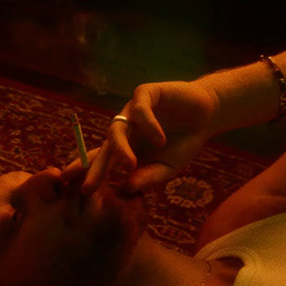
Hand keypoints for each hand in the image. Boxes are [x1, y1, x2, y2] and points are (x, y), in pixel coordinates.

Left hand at [70, 81, 217, 193]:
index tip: (78, 191)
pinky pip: (141, 110)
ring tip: (129, 165)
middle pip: (104, 147)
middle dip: (96, 168)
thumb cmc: (183, 142)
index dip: (88, 174)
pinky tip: (160, 139)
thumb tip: (128, 188)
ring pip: (117, 127)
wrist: (206, 114)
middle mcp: (124, 127)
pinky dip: (148, 125)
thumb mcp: (167, 167)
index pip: (101, 160)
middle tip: (89, 186)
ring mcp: (132, 110)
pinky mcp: (146, 93)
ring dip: (121, 147)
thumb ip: (149, 177)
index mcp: (125, 146)